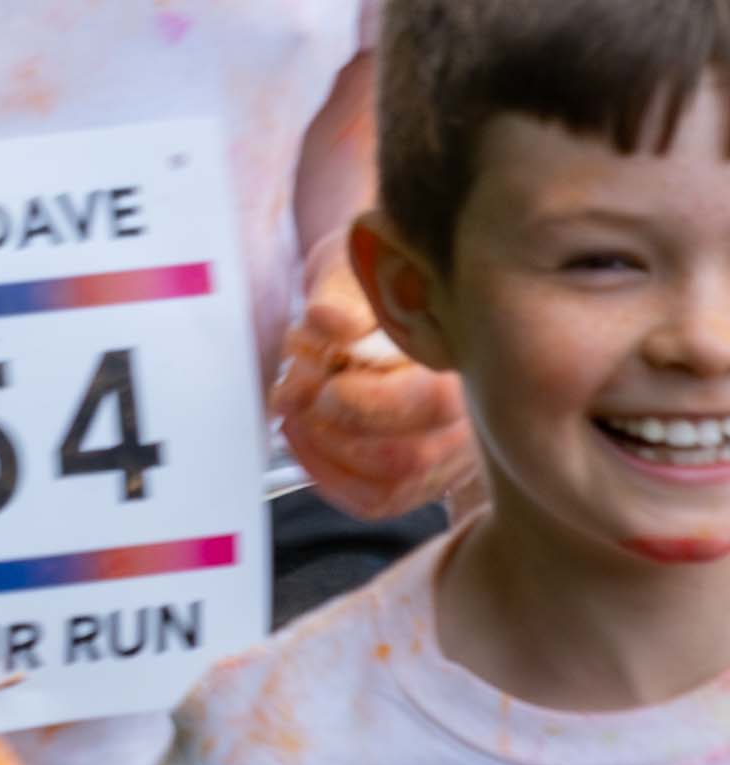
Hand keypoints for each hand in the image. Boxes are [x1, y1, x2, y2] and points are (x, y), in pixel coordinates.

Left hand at [275, 243, 471, 518]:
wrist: (391, 285)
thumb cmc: (380, 274)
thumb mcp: (361, 264)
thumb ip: (344, 294)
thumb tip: (329, 322)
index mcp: (467, 359)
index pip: (433, 404)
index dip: (368, 405)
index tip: (321, 384)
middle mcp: (470, 416)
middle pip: (412, 458)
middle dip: (335, 432)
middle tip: (296, 394)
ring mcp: (450, 451)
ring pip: (391, 487)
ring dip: (324, 455)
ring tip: (292, 410)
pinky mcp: (424, 473)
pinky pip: (377, 500)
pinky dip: (328, 477)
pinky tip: (302, 436)